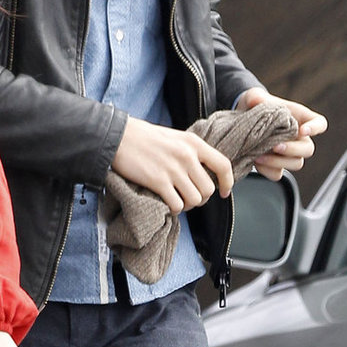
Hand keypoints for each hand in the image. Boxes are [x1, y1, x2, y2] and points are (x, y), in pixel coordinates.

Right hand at [111, 117, 233, 214]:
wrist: (119, 137)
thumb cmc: (143, 137)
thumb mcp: (174, 137)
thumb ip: (190, 151)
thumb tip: (201, 171)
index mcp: (193, 143)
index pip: (223, 165)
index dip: (228, 182)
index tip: (224, 192)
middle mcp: (187, 156)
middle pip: (208, 189)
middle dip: (201, 198)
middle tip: (190, 198)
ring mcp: (173, 170)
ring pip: (195, 200)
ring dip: (188, 205)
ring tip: (178, 201)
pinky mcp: (158, 181)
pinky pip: (177, 205)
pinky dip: (174, 209)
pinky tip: (167, 204)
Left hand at [235, 86, 327, 180]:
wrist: (242, 120)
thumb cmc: (255, 106)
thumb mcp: (254, 98)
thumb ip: (256, 97)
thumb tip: (256, 100)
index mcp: (299, 118)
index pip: (319, 123)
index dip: (315, 128)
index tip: (303, 130)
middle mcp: (297, 138)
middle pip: (308, 149)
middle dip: (293, 150)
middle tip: (276, 146)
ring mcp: (288, 153)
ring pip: (296, 164)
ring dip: (279, 162)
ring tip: (259, 155)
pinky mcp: (275, 165)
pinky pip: (278, 174)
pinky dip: (267, 170)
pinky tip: (254, 162)